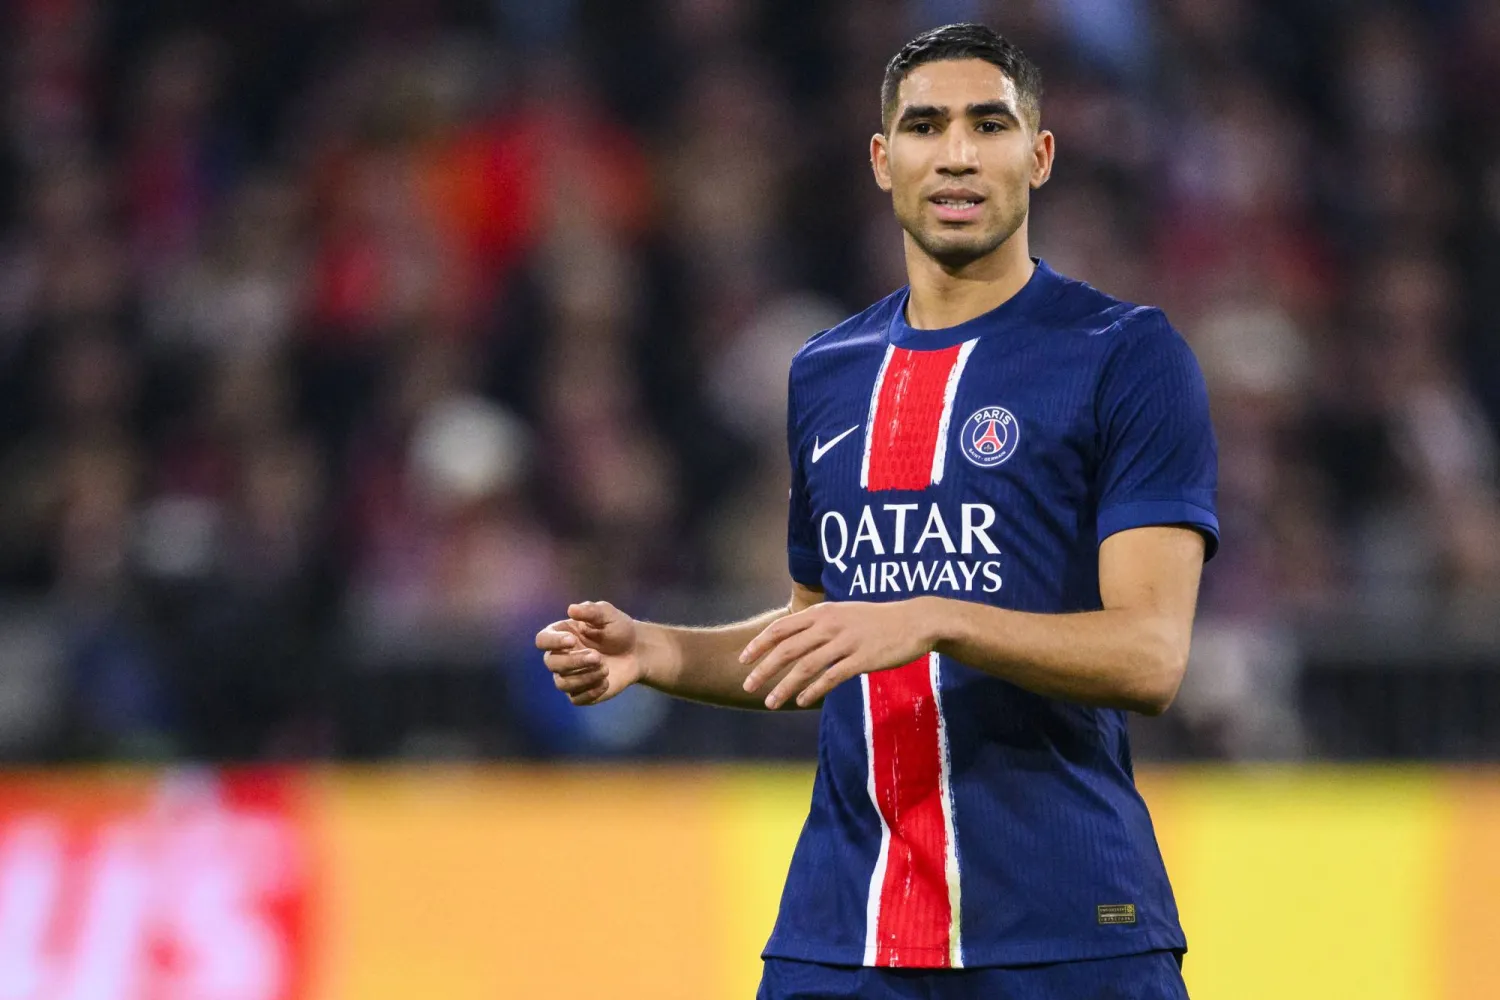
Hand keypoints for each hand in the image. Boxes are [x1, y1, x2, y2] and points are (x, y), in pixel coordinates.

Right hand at [535, 601, 644, 705]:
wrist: (636, 651)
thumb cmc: (618, 630)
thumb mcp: (608, 615)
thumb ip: (591, 610)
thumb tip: (571, 609)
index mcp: (561, 635)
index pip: (542, 640)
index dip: (553, 642)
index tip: (572, 641)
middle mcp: (560, 656)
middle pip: (551, 663)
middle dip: (574, 661)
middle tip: (597, 657)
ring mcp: (569, 676)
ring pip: (562, 683)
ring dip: (584, 677)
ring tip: (605, 669)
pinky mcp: (580, 693)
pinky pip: (576, 699)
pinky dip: (591, 692)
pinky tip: (606, 683)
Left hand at [739, 598, 935, 708]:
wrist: (916, 621)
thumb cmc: (877, 620)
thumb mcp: (843, 613)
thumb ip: (819, 623)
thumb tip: (794, 637)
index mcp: (823, 611)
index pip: (781, 628)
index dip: (759, 644)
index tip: (742, 660)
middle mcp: (830, 624)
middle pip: (787, 648)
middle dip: (763, 668)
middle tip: (746, 686)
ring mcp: (846, 642)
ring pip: (805, 666)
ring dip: (784, 686)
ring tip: (769, 702)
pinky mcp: (862, 659)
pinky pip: (831, 677)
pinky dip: (812, 690)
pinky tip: (800, 702)